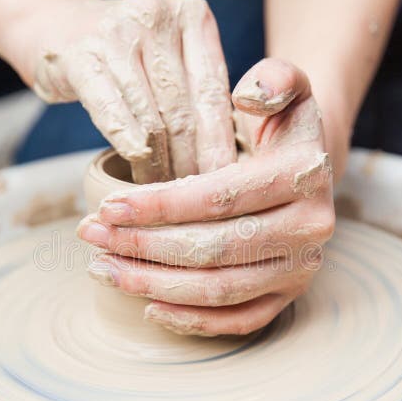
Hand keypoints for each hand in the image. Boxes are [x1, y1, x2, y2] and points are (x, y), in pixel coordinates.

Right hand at [28, 0, 235, 181]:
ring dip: (159, 162)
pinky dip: (126, 140)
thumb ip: (200, 91)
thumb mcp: (173, 56)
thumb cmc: (129, 55)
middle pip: (183, 108)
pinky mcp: (79, 56)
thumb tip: (230, 157)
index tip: (226, 180)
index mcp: (191, 16)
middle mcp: (156, 17)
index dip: (219, 142)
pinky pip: (110, 108)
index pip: (213, 91)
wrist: (61, 28)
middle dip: (190, 160)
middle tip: (195, 196)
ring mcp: (116, 33)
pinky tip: (136, 163)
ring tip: (165, 192)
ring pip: (150, 115)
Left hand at [78, 58, 334, 335]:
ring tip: (103, 269)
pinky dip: (193, 321)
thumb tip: (247, 97)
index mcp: (304, 177)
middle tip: (92, 237)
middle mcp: (310, 229)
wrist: (309, 169)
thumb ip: (274, 79)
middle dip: (142, 246)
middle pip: (213, 249)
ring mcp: (301, 268)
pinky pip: (241, 320)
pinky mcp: (290, 296)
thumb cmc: (279, 128)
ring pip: (220, 289)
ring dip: (154, 284)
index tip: (106, 207)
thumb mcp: (285, 88)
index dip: (158, 207)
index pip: (218, 198)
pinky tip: (148, 307)